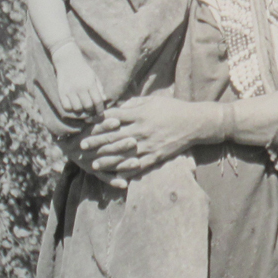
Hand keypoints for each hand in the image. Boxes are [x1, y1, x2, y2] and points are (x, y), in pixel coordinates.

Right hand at [52, 42, 105, 117]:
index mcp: (90, 84)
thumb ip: (99, 89)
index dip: (100, 110)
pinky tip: (73, 105)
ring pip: (77, 109)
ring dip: (81, 110)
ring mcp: (70, 91)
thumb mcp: (94, 77)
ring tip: (82, 107)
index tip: (100, 113)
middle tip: (91, 110)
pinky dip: (71, 109)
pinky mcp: (61, 92)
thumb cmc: (83, 69)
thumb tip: (104, 100)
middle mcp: (80, 88)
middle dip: (91, 110)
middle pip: (88, 106)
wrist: (67, 61)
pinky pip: (67, 107)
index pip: (97, 101)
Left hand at [80, 97, 215, 179]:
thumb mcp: (153, 100)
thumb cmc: (173, 108)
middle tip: (82, 146)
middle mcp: (142, 130)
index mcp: (140, 114)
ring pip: (123, 155)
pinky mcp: (156, 156)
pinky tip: (116, 176)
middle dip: (96, 142)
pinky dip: (127, 171)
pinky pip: (139, 166)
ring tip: (94, 164)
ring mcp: (149, 145)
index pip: (113, 118)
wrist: (195, 123)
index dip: (98, 122)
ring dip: (107, 160)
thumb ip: (134, 103)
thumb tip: (117, 107)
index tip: (86, 125)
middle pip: (114, 137)